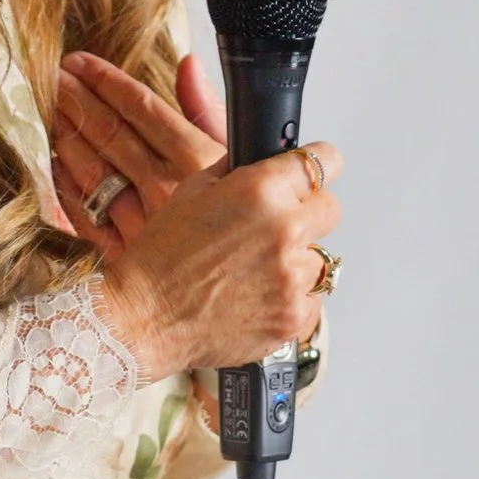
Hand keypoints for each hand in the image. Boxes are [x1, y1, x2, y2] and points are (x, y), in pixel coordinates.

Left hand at [51, 51, 227, 256]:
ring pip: (95, 172)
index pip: (143, 109)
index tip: (80, 62)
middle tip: (54, 77)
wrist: (249, 294)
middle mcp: (167, 189)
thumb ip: (209, 110)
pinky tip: (56, 165)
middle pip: (113, 135)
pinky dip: (67, 189)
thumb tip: (189, 64)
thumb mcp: (241, 160)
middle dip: (78, 100)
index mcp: (197, 161)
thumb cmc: (246, 222)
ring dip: (68, 138)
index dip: (108, 82)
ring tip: (50, 111)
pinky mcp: (127, 257)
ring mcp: (143, 224)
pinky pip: (87, 217)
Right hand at [89, 141, 341, 378]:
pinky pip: (312, 300)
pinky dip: (291, 298)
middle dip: (306, 213)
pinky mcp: (295, 317)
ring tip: (254, 270)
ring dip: (296, 261)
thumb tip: (262, 162)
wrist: (147, 316)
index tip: (311, 175)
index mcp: (261, 191)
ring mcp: (293, 278)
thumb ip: (236, 172)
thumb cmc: (161, 257)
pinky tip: (256, 297)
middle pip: (330, 209)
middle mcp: (284, 230)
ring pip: (320, 259)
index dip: (314, 167)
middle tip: (274, 228)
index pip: (323, 161)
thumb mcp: (191, 191)